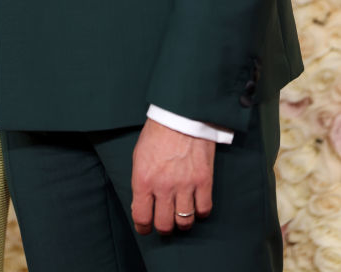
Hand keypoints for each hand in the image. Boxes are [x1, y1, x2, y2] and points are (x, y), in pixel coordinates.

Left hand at [131, 118, 213, 234]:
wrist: (181, 115)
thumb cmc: (157, 133)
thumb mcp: (139, 156)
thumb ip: (141, 181)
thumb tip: (143, 201)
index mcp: (144, 179)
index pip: (142, 217)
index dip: (143, 227)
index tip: (145, 228)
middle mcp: (164, 186)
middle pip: (164, 224)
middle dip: (163, 227)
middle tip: (164, 223)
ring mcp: (185, 185)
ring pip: (184, 221)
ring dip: (181, 222)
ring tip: (180, 215)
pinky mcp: (204, 181)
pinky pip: (203, 210)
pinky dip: (200, 212)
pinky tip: (196, 204)